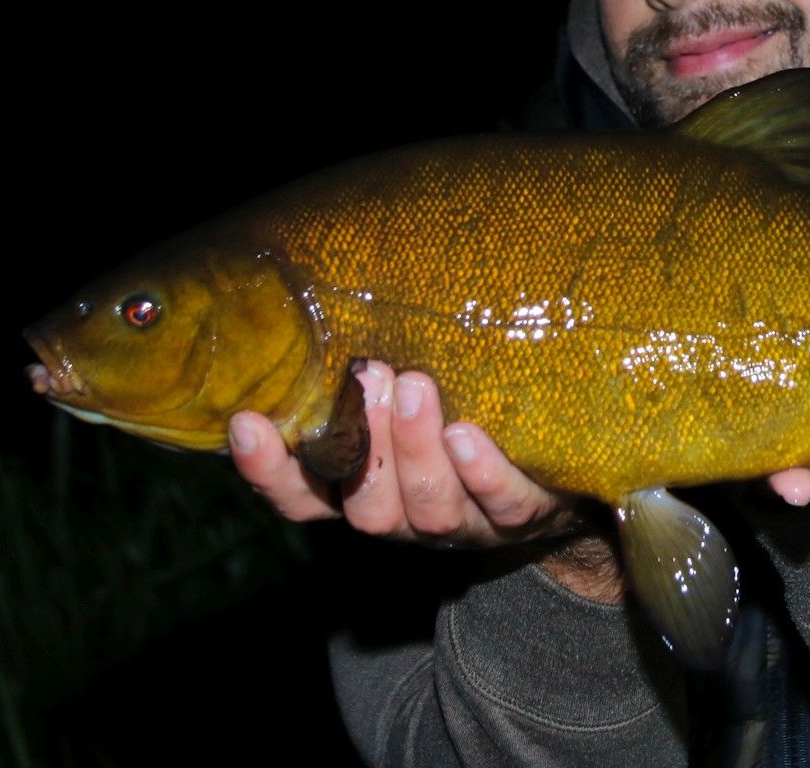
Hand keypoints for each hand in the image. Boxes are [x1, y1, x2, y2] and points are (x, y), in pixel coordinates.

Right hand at [229, 360, 580, 547]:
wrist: (564, 473)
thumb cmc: (464, 413)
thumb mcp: (408, 396)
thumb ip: (367, 372)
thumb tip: (328, 287)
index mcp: (368, 491)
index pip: (301, 496)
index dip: (269, 470)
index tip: (245, 421)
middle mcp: (409, 517)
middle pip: (368, 506)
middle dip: (366, 444)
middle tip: (369, 377)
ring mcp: (467, 522)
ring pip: (430, 508)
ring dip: (415, 450)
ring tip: (416, 387)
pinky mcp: (526, 515)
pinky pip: (504, 504)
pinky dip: (483, 472)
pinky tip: (469, 435)